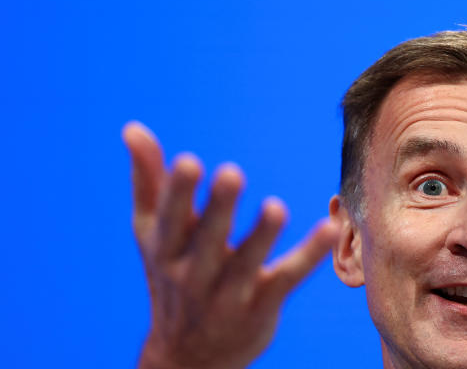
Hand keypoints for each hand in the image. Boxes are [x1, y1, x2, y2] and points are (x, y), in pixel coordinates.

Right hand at [123, 121, 337, 368]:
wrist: (188, 357)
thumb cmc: (171, 275)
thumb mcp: (153, 233)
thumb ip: (148, 180)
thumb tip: (132, 127)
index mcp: (166, 250)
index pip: (169, 219)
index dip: (176, 193)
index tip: (187, 161)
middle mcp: (193, 274)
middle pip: (207, 240)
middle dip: (217, 209)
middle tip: (231, 173)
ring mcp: (228, 294)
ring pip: (247, 264)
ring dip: (261, 236)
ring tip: (276, 207)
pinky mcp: (262, 307)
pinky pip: (287, 279)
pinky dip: (309, 256)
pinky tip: (329, 227)